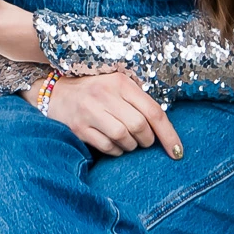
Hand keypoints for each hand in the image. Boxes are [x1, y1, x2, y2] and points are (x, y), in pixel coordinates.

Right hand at [39, 68, 183, 160]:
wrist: (55, 94)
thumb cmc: (94, 91)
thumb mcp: (116, 85)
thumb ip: (138, 100)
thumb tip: (165, 128)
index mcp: (120, 82)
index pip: (153, 111)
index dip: (169, 135)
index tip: (178, 152)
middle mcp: (105, 94)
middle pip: (140, 126)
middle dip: (147, 140)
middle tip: (143, 140)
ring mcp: (90, 111)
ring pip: (124, 138)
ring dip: (130, 146)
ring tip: (127, 141)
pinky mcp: (79, 127)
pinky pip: (107, 147)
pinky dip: (115, 151)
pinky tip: (113, 144)